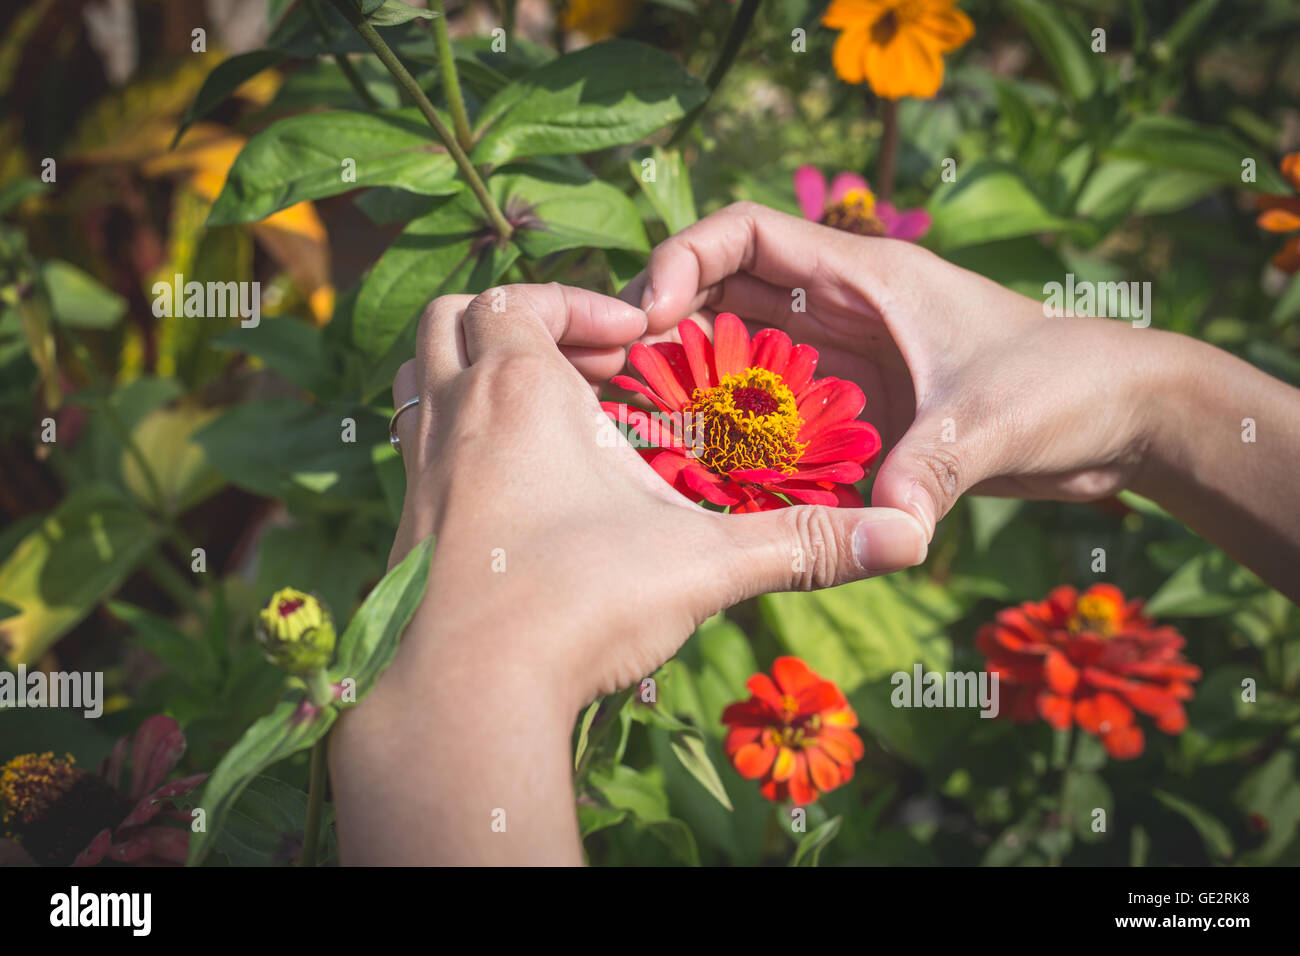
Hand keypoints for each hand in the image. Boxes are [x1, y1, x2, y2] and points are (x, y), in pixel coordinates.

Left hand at [382, 282, 926, 707]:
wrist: (464, 696)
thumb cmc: (577, 605)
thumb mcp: (704, 564)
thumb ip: (803, 544)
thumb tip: (908, 540)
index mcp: (517, 388)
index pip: (518, 297)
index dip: (577, 302)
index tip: (633, 338)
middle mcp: (454, 415)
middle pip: (452, 320)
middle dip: (517, 323)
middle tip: (587, 364)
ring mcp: (419, 474)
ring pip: (422, 382)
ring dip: (478, 376)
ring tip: (550, 414)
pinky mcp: (405, 531)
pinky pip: (420, 453)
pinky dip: (462, 443)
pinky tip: (520, 493)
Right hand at [619, 202, 1167, 538]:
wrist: (1119, 417)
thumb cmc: (1068, 384)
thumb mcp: (996, 421)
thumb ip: (934, 468)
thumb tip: (888, 527)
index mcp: (862, 279)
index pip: (746, 235)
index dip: (685, 258)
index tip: (651, 313)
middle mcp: (837, 316)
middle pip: (721, 300)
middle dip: (665, 332)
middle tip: (618, 385)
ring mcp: (840, 368)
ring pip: (738, 365)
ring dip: (692, 394)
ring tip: (643, 437)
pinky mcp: (852, 417)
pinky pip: (773, 423)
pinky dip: (737, 445)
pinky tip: (708, 485)